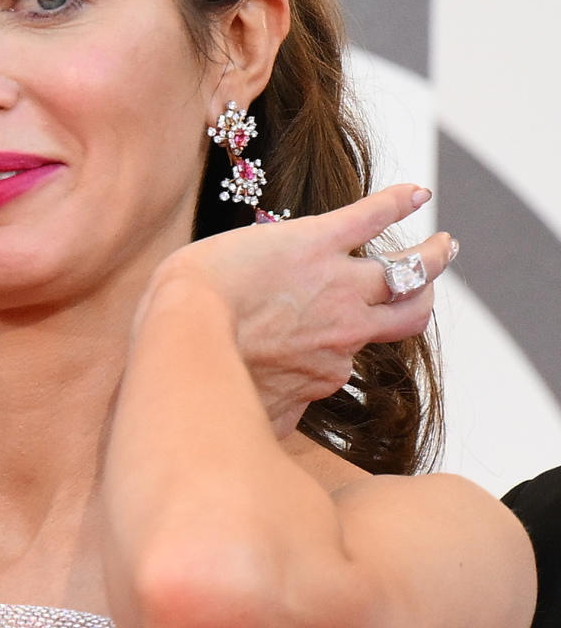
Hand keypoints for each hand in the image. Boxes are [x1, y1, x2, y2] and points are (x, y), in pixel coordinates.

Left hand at [148, 184, 451, 432]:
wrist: (185, 327)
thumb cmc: (203, 372)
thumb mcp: (248, 414)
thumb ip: (273, 417)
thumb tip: (275, 434)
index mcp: (326, 368)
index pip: (351, 358)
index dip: (340, 348)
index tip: (324, 338)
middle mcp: (345, 329)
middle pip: (409, 316)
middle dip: (422, 301)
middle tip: (427, 286)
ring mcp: (338, 283)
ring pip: (409, 272)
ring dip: (431, 257)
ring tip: (442, 244)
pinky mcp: (317, 240)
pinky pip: (372, 216)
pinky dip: (399, 201)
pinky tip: (416, 192)